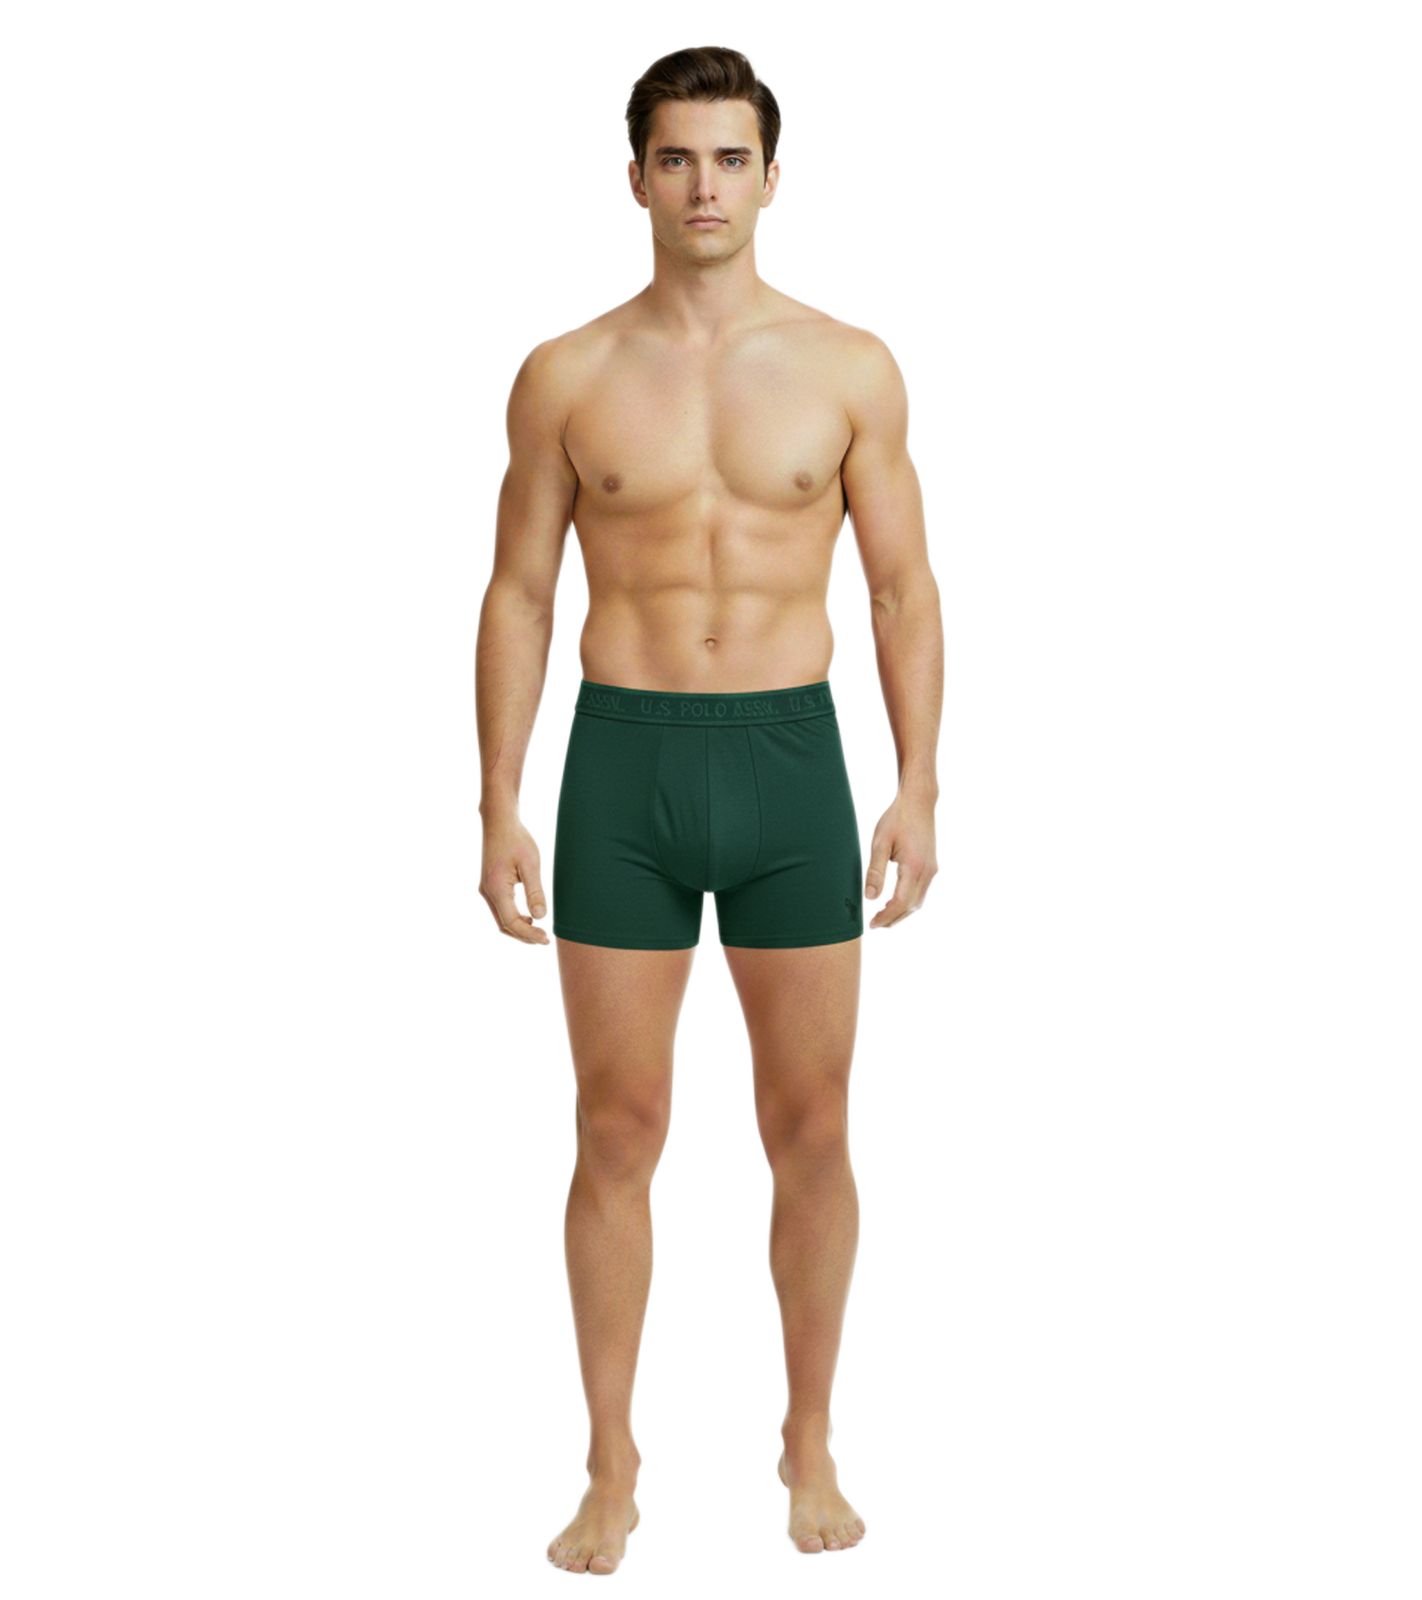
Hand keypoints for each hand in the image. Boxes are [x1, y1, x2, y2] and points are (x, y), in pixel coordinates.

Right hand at [479, 810, 549, 943]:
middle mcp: (487, 892)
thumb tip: (540, 917)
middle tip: (544, 940)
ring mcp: (486, 889)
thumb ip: (535, 891)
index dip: (529, 934)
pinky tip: (528, 918)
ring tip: (538, 932)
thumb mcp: (531, 864)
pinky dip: (513, 919)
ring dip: (518, 929)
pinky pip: (500, 909)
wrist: (499, 821)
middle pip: (504, 925)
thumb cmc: (517, 839)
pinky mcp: (489, 885)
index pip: (512, 922)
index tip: (546, 938)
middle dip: (524, 936)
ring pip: (501, 919)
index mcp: (497, 888)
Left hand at [864, 792, 938, 928]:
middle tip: (874, 924)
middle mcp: (927, 871)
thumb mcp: (880, 843)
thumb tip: (870, 897)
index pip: (901, 903)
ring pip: (918, 902)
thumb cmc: (896, 819)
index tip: (872, 924)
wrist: (918, 801)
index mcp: (914, 867)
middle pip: (911, 907)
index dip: (886, 917)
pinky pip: (922, 892)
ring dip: (902, 912)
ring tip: (883, 916)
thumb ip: (875, 871)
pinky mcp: (932, 866)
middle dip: (893, 919)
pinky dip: (909, 902)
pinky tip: (895, 901)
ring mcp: (932, 870)